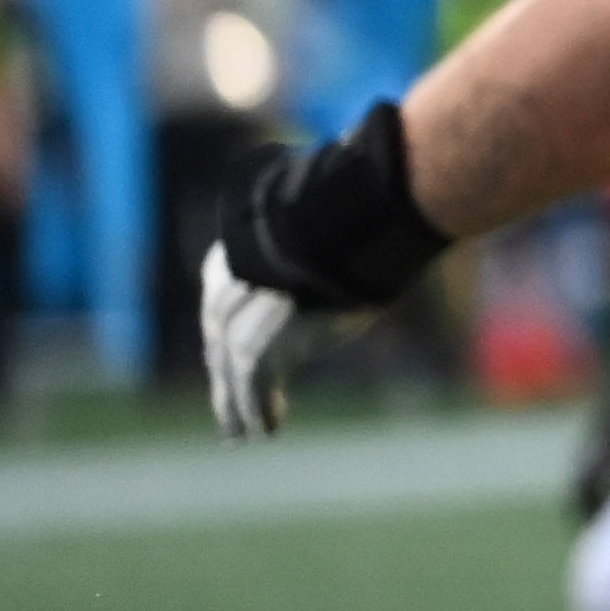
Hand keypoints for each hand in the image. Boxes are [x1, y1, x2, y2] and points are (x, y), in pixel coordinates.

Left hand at [198, 106, 450, 442]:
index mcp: (246, 247)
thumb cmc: (361, 201)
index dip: (226, 328)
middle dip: (222, 370)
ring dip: (236, 401)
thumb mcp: (342, 213)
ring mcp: (244, 314)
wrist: (350, 217)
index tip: (228, 351)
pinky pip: (253, 385)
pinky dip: (254, 410)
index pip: (227, 296)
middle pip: (220, 336)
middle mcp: (234, 283)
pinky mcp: (261, 345)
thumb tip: (389, 177)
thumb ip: (346, 217)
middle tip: (226, 404)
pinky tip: (262, 433)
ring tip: (242, 433)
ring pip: (233, 366)